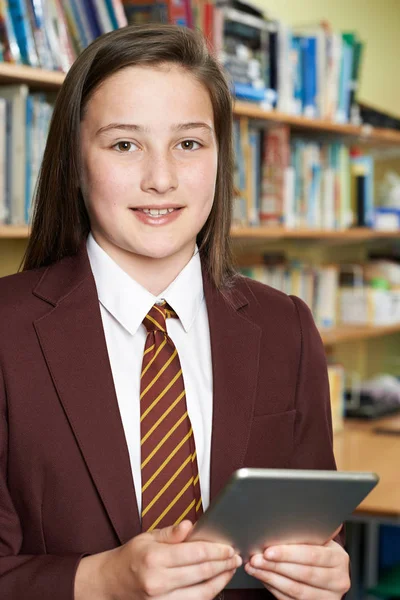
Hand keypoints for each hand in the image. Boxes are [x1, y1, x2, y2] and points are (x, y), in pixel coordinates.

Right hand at [74, 520, 241, 599]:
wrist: (111, 583)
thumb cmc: (131, 557)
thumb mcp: (148, 537)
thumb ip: (171, 533)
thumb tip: (190, 525)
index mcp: (154, 559)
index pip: (195, 554)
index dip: (217, 551)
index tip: (229, 547)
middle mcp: (158, 582)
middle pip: (201, 574)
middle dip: (223, 565)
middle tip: (236, 558)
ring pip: (201, 594)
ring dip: (220, 582)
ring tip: (229, 570)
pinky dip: (207, 595)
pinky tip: (214, 584)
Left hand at [244, 536, 349, 599]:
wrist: (332, 573)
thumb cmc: (321, 551)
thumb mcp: (321, 541)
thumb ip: (307, 534)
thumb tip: (279, 525)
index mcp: (338, 558)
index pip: (311, 555)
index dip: (288, 554)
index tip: (268, 551)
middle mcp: (338, 580)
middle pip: (303, 574)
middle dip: (276, 566)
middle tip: (256, 559)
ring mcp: (328, 596)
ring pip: (296, 590)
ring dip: (271, 578)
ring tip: (254, 568)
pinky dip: (274, 589)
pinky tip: (263, 578)